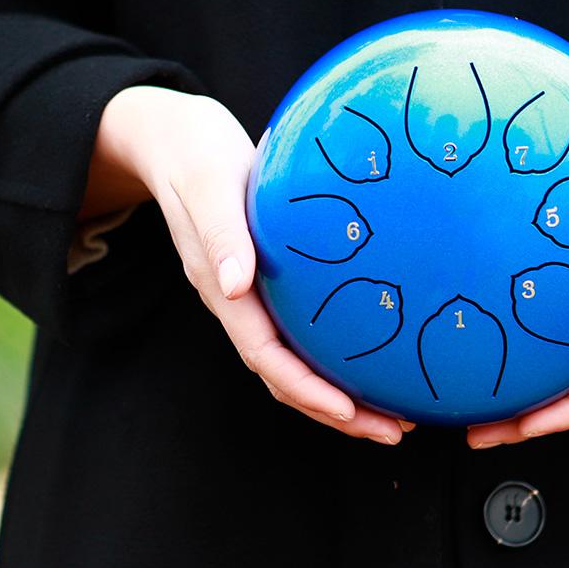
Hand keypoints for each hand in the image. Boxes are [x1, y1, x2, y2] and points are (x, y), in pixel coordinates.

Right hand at [83, 86, 407, 444]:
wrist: (174, 137)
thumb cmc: (193, 153)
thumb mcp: (207, 184)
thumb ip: (220, 232)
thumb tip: (235, 285)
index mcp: (221, 285)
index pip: (264, 354)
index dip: (306, 390)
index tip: (350, 412)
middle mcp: (235, 299)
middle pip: (284, 374)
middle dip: (335, 411)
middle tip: (394, 430)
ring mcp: (248, 292)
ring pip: (292, 361)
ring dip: (338, 393)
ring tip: (392, 413)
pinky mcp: (264, 277)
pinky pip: (298, 331)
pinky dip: (332, 357)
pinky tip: (370, 357)